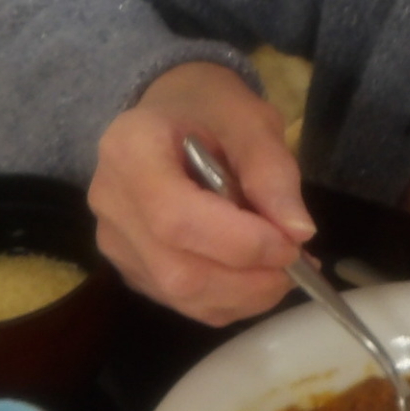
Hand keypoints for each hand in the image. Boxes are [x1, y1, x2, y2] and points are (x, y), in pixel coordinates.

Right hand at [88, 62, 312, 324]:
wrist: (171, 111)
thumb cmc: (209, 107)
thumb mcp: (249, 119)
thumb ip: (271, 170)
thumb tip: (298, 232)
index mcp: (129, 151)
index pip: (176, 218)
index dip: (238, 243)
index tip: (292, 243)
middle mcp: (110, 203)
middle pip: (177, 270)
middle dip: (248, 279)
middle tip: (299, 262)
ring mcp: (115, 243)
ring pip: (181, 295)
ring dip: (245, 295)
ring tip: (285, 268)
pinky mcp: (131, 268)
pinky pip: (182, 302)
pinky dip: (230, 300)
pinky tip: (257, 275)